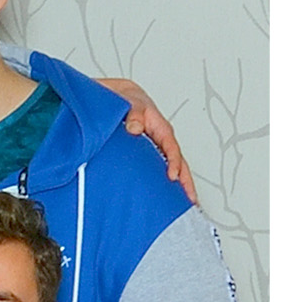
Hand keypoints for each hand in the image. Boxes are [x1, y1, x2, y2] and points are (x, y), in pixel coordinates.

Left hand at [97, 76, 196, 199]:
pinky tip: (160, 195)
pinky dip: (160, 181)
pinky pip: (155, 168)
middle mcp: (159, 138)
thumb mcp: (129, 101)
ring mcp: (152, 147)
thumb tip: (136, 127)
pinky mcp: (143, 153)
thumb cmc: (123, 98)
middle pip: (177, 161)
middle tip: (190, 199)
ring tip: (182, 203)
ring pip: (168, 167)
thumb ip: (133, 112)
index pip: (171, 147)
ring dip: (177, 184)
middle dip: (185, 181)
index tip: (172, 177)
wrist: (111, 98)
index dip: (174, 162)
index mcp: (158, 126)